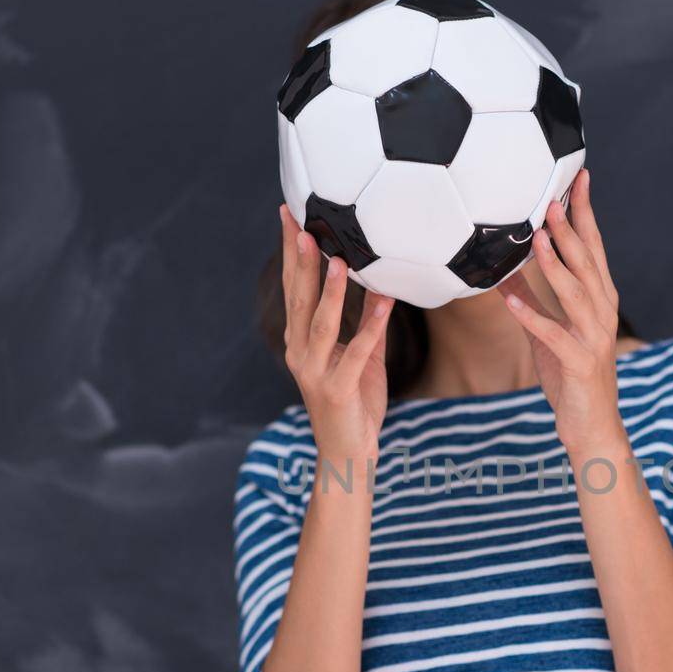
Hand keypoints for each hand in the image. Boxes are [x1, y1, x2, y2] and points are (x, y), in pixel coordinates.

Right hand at [279, 205, 393, 468]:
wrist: (349, 455)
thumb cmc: (355, 404)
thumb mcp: (363, 358)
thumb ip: (367, 324)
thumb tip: (381, 285)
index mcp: (300, 342)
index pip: (292, 289)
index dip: (290, 254)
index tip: (290, 217)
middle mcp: (299, 353)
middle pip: (298, 298)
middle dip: (299, 261)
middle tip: (301, 224)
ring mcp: (315, 372)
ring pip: (320, 323)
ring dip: (329, 290)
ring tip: (337, 258)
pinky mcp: (337, 389)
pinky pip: (356, 352)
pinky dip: (370, 325)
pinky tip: (383, 301)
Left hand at [496, 170, 628, 460]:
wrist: (593, 429)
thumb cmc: (571, 379)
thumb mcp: (546, 335)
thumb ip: (531, 304)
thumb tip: (504, 276)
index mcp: (598, 301)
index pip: (593, 249)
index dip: (585, 214)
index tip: (576, 180)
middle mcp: (602, 314)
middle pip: (587, 263)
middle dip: (570, 229)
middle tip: (552, 197)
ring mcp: (594, 338)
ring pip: (576, 293)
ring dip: (556, 264)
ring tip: (538, 237)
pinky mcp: (579, 363)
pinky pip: (554, 336)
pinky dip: (533, 317)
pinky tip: (511, 301)